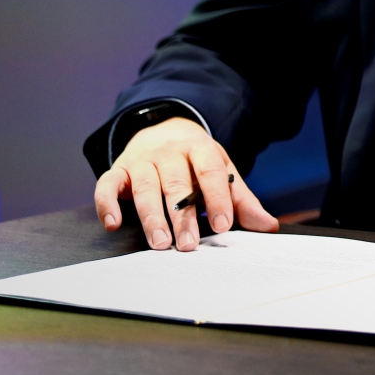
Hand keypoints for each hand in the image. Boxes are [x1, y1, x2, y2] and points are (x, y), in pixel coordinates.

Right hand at [93, 116, 277, 249]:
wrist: (163, 130)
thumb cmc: (196, 162)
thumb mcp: (222, 172)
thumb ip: (241, 200)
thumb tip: (268, 226)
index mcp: (200, 148)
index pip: (210, 172)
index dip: (217, 198)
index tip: (223, 225)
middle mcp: (169, 152)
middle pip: (176, 184)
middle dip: (183, 216)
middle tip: (189, 244)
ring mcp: (141, 160)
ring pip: (144, 187)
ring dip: (151, 217)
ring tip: (160, 243)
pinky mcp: (118, 169)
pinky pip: (107, 184)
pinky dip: (107, 203)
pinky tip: (113, 224)